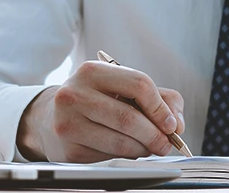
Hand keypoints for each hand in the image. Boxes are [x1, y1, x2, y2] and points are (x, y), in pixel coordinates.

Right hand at [16, 61, 184, 162]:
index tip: (171, 125)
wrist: (50, 118)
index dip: (160, 108)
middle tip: (166, 144)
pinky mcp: (69, 149)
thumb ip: (160, 98)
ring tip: (150, 147)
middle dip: (155, 135)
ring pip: (121, 141)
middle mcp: (75, 94)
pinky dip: (127, 156)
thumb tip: (177, 124)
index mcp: (92, 71)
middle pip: (130, 118)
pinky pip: (110, 156)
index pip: (139, 84)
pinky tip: (128, 150)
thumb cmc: (96, 101)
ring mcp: (68, 123)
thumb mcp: (124, 88)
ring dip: (144, 149)